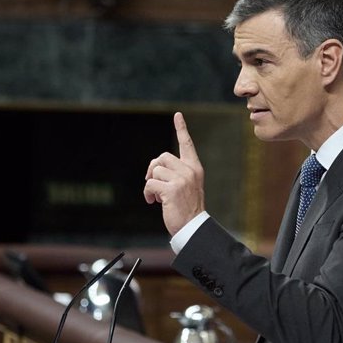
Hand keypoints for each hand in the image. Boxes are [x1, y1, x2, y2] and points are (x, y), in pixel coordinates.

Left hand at [144, 112, 204, 235]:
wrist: (193, 227)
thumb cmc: (187, 208)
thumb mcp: (186, 186)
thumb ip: (175, 174)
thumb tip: (154, 169)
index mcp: (195, 168)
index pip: (187, 144)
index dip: (181, 129)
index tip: (177, 115)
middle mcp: (189, 171)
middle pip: (162, 157)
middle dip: (153, 169)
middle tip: (152, 183)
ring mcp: (181, 180)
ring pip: (155, 170)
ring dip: (151, 184)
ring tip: (157, 197)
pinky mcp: (172, 190)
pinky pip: (150, 184)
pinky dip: (148, 193)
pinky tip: (152, 202)